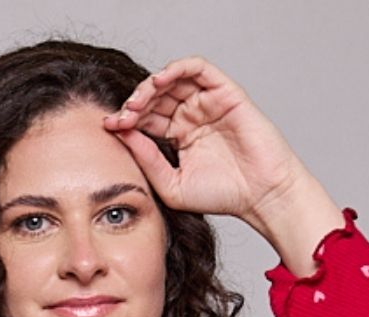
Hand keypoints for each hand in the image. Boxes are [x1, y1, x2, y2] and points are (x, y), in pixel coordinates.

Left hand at [101, 56, 309, 223]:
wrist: (259, 196)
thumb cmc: (222, 196)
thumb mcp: (171, 185)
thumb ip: (147, 160)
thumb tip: (122, 135)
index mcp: (178, 136)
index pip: (146, 119)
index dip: (127, 119)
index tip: (110, 127)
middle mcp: (191, 116)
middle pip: (156, 97)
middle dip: (135, 102)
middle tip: (122, 115)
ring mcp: (208, 102)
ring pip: (173, 80)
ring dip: (151, 86)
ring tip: (137, 101)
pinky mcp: (225, 93)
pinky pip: (198, 68)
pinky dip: (178, 68)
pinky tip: (160, 80)